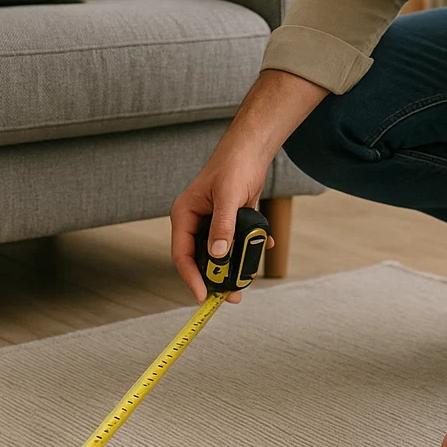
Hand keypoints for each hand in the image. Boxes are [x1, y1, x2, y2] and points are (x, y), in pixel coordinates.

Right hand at [171, 69, 327, 303]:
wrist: (251, 150)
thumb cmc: (234, 166)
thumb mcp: (229, 197)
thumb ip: (223, 226)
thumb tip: (218, 255)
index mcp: (184, 215)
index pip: (182, 254)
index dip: (191, 277)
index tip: (203, 296)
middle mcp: (195, 222)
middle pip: (200, 259)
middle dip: (215, 278)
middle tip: (231, 296)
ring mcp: (212, 223)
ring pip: (218, 254)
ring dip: (233, 267)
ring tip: (246, 281)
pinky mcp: (228, 222)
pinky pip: (234, 242)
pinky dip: (248, 248)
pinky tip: (264, 246)